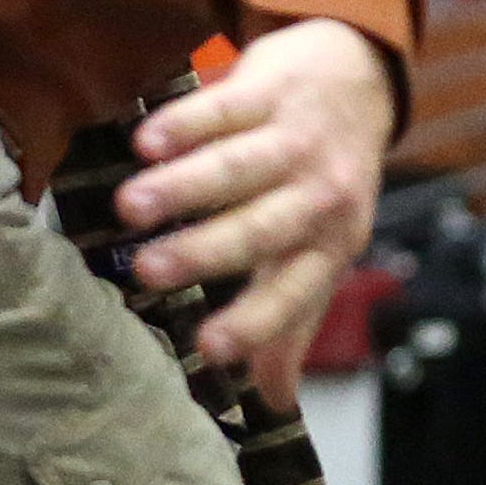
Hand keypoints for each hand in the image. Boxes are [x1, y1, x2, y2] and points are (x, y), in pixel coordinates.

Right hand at [113, 18, 396, 372]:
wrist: (356, 81)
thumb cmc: (325, 182)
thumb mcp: (322, 251)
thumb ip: (292, 320)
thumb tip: (274, 403)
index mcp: (331, 244)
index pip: (294, 293)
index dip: (255, 324)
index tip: (208, 351)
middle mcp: (320, 194)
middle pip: (262, 227)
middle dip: (205, 251)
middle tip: (147, 271)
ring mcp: (298, 138)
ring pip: (239, 165)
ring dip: (183, 185)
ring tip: (129, 206)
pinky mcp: (273, 88)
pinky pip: (227, 106)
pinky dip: (186, 123)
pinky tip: (146, 141)